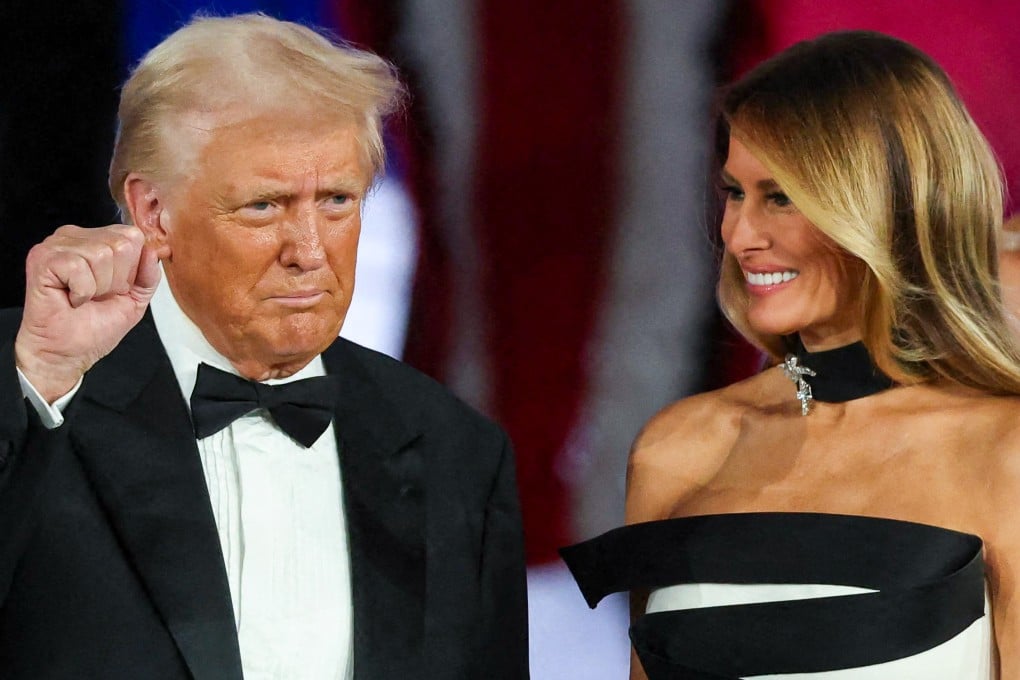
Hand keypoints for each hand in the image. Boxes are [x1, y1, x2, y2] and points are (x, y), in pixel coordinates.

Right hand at [15, 225, 160, 402]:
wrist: (66, 352)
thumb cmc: (94, 326)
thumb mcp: (135, 299)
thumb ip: (149, 275)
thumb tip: (153, 251)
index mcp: (98, 240)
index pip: (133, 236)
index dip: (132, 269)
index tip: (115, 289)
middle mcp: (76, 237)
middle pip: (121, 244)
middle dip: (116, 280)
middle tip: (97, 295)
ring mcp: (56, 245)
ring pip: (101, 254)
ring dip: (98, 287)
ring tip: (83, 297)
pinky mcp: (43, 258)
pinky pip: (78, 266)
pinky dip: (81, 291)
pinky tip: (71, 298)